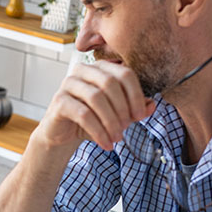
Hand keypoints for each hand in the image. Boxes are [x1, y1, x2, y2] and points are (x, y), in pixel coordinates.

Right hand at [36, 60, 155, 151]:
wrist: (63, 136)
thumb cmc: (92, 121)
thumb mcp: (117, 115)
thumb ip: (135, 109)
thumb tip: (152, 105)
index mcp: (100, 67)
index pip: (124, 73)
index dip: (136, 95)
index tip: (141, 116)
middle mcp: (83, 70)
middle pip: (110, 82)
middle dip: (122, 108)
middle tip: (127, 128)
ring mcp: (68, 84)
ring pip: (96, 98)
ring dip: (111, 121)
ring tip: (117, 138)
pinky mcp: (59, 101)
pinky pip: (83, 114)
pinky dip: (98, 131)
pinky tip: (106, 144)